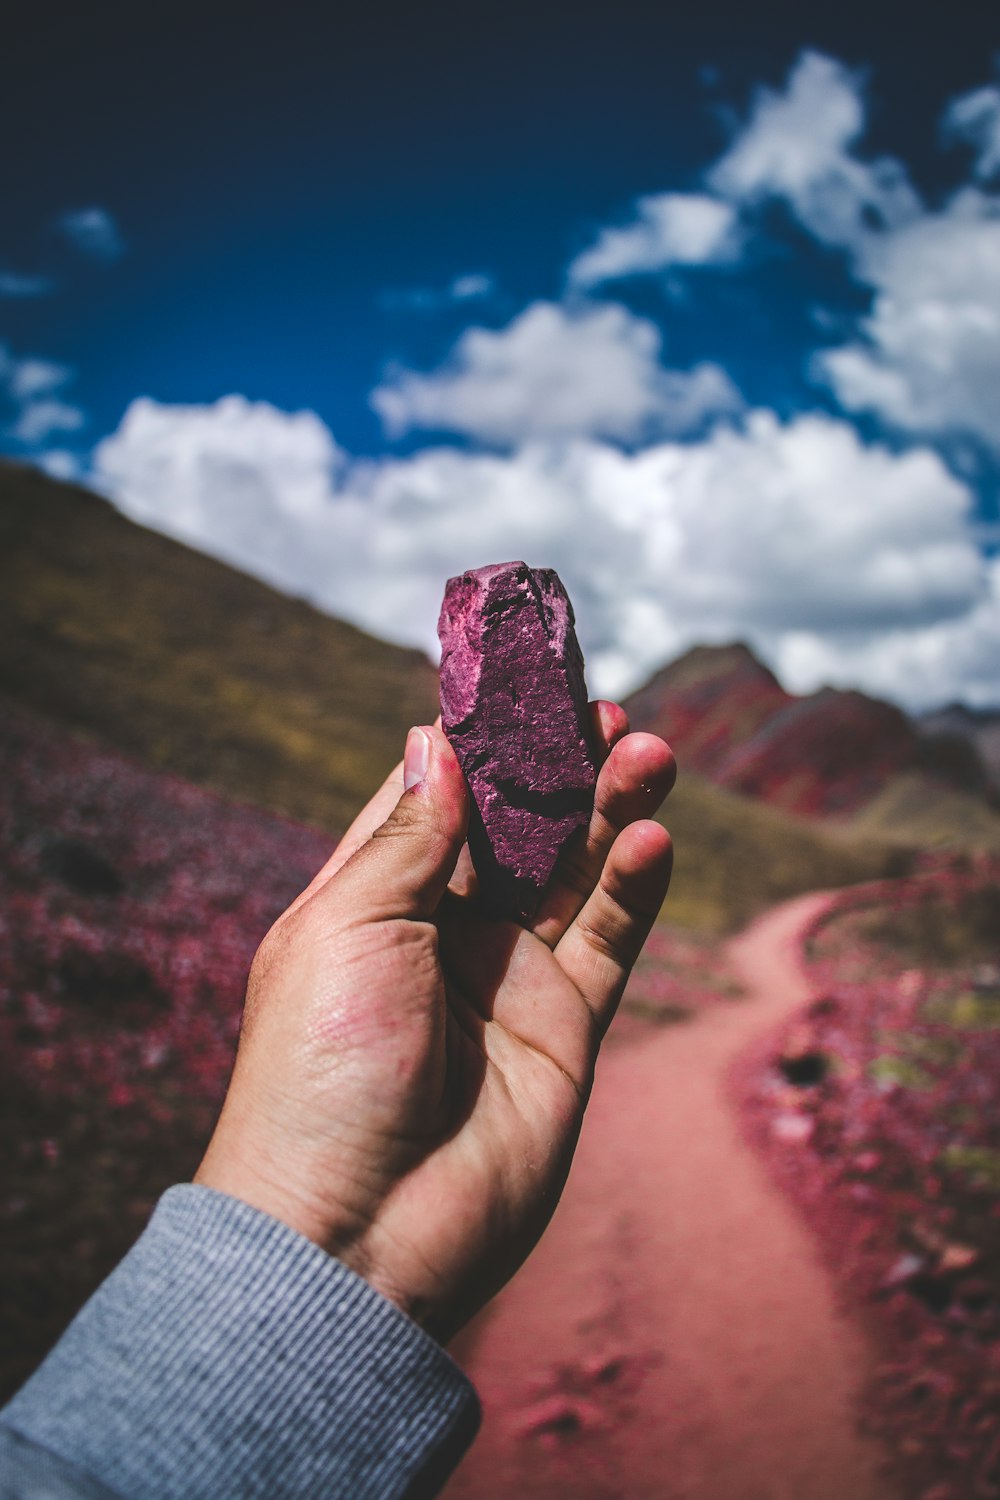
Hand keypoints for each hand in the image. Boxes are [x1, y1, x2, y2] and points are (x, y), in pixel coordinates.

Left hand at [195, 704, 674, 1341]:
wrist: (360, 1232)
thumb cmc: (323, 1070)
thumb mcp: (349, 927)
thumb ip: (409, 837)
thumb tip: (436, 740)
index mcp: (370, 901)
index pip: (435, 799)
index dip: (479, 744)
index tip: (523, 685)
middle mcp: (442, 933)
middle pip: (516, 828)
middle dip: (560, 770)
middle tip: (609, 713)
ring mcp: (507, 980)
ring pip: (573, 874)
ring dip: (610, 811)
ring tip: (650, 753)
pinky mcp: (564, 1028)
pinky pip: (609, 942)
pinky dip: (635, 887)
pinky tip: (655, 838)